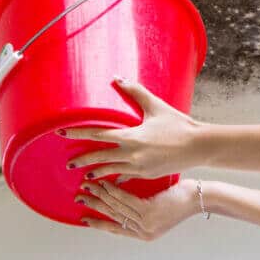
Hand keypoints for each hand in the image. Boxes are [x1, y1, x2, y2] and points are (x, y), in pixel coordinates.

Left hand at [62, 76, 205, 179]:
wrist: (199, 146)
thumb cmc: (178, 124)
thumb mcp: (156, 106)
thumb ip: (135, 92)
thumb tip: (117, 78)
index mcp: (132, 136)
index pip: (98, 134)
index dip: (78, 133)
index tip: (61, 133)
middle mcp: (132, 154)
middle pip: (99, 158)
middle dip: (82, 160)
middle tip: (68, 163)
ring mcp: (139, 167)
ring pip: (111, 171)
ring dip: (96, 173)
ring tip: (85, 177)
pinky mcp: (147, 174)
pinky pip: (126, 177)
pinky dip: (116, 179)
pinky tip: (111, 181)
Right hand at [75, 178, 199, 240]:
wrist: (199, 198)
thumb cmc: (180, 199)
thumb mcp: (158, 208)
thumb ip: (141, 209)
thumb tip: (121, 199)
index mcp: (145, 234)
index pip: (116, 229)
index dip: (98, 223)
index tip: (84, 218)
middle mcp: (143, 232)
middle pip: (112, 217)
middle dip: (94, 206)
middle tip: (79, 197)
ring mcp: (146, 223)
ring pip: (116, 207)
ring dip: (99, 195)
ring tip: (87, 186)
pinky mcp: (149, 211)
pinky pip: (125, 199)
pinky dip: (113, 190)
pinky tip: (104, 182)